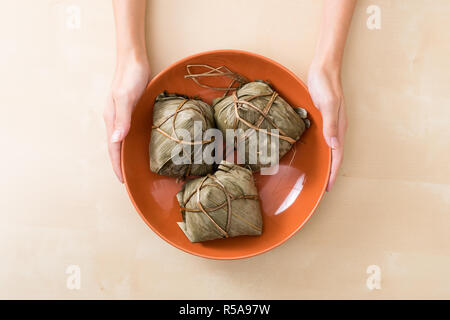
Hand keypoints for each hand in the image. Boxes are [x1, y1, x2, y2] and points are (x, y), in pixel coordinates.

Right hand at [103, 56, 149, 181]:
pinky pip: (130, 131)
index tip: (123, 181)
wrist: (133, 59)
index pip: (113, 148)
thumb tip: (116, 140)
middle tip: (130, 180)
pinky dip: (133, 142)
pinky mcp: (131, 110)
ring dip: (127, 154)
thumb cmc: (130, 76)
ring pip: (123, 140)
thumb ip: (121, 118)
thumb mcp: (125, 97)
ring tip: (135, 168)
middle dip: (121, 164)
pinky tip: (141, 146)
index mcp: (111, 119)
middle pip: (116, 147)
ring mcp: (123, 115)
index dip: (117, 165)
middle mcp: (115, 120)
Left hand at [307, 65, 347, 191]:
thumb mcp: (327, 104)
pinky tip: (319, 153)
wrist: (323, 68)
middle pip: (337, 154)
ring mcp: (332, 123)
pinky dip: (325, 150)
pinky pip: (327, 139)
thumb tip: (333, 145)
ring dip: (329, 162)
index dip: (334, 171)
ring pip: (332, 148)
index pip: (338, 154)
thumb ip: (331, 124)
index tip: (329, 186)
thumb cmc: (325, 84)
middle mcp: (338, 127)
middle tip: (326, 187)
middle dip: (333, 172)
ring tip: (324, 175)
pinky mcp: (325, 118)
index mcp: (340, 126)